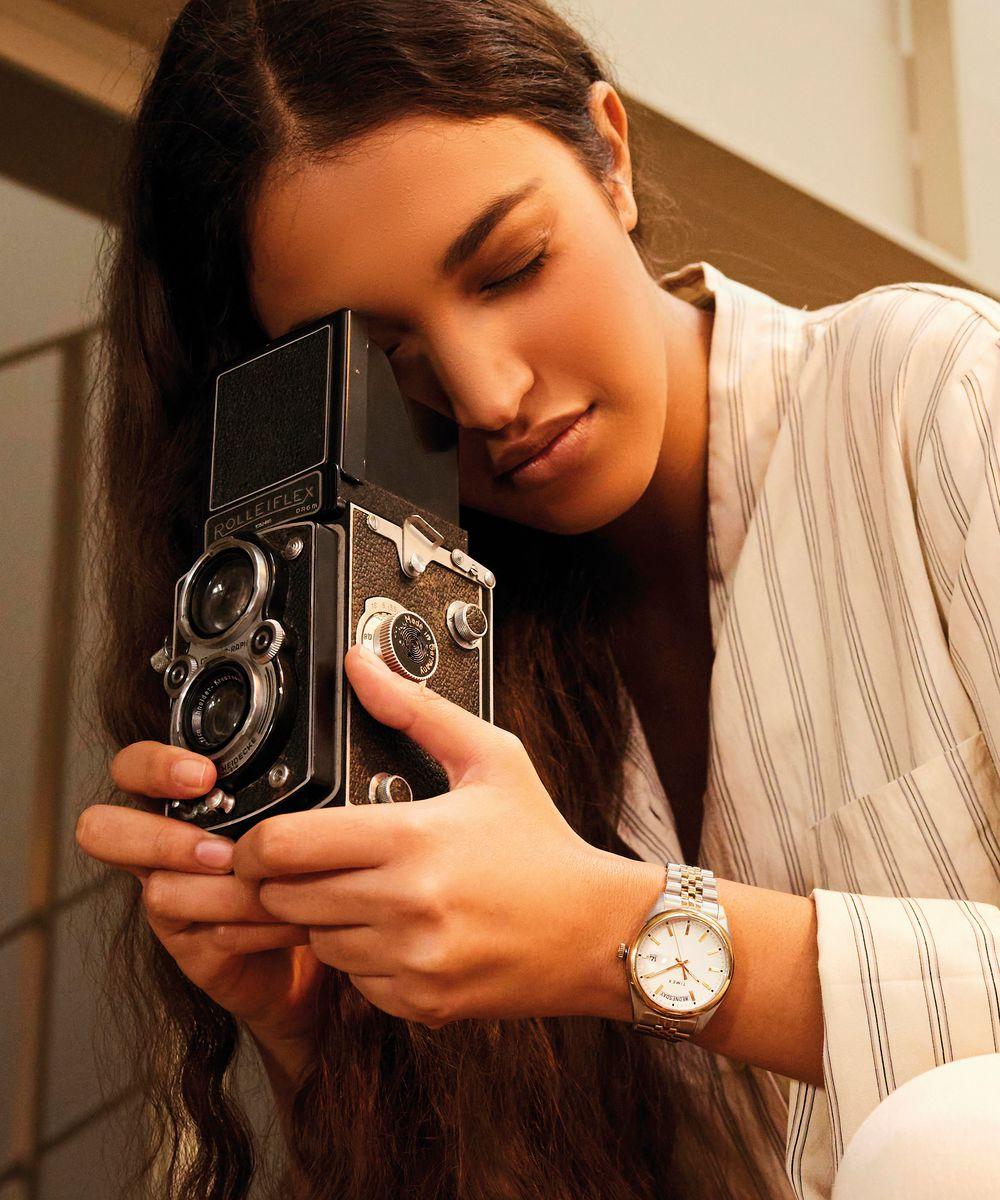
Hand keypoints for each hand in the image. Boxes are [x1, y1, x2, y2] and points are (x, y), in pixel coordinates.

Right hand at [75, 742, 323, 1045]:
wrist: (331, 935)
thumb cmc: (322, 856)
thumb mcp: (317, 802)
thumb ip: (320, 755)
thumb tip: (353, 678)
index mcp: (192, 796)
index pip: (137, 766)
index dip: (155, 764)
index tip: (204, 773)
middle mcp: (169, 839)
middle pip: (104, 826)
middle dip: (153, 833)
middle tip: (216, 846)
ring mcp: (175, 891)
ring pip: (155, 885)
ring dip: (221, 888)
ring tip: (264, 884)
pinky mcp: (190, 939)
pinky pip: (197, 930)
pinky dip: (245, 923)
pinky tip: (287, 918)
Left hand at [233, 643, 663, 1027]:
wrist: (597, 931)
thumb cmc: (543, 843)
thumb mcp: (490, 757)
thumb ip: (416, 707)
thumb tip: (363, 665)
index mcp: (414, 837)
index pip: (284, 845)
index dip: (254, 841)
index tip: (261, 837)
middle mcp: (407, 904)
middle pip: (283, 898)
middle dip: (279, 880)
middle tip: (301, 864)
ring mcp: (412, 959)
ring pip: (313, 942)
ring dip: (317, 919)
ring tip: (357, 890)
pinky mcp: (420, 1001)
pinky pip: (352, 980)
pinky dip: (357, 956)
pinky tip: (391, 928)